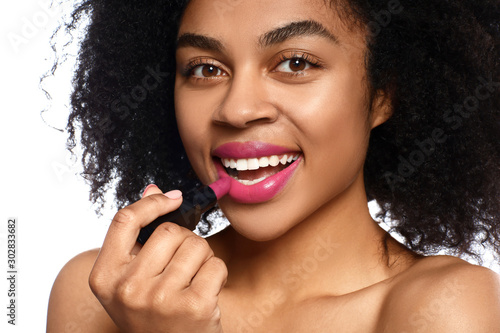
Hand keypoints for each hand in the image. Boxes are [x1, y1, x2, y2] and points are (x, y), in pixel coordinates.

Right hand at [89, 185, 227, 332]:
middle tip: (182, 266)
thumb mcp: (132, 278)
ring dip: (203, 258)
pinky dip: (218, 274)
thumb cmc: (152, 313)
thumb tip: (153, 189)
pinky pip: (216, 265)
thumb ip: (138, 235)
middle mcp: (128, 289)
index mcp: (105, 277)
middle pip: (170, 231)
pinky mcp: (193, 306)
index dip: (152, 203)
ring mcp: (160, 299)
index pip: (124, 220)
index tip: (173, 198)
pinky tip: (206, 292)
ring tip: (193, 281)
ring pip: (197, 246)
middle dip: (185, 241)